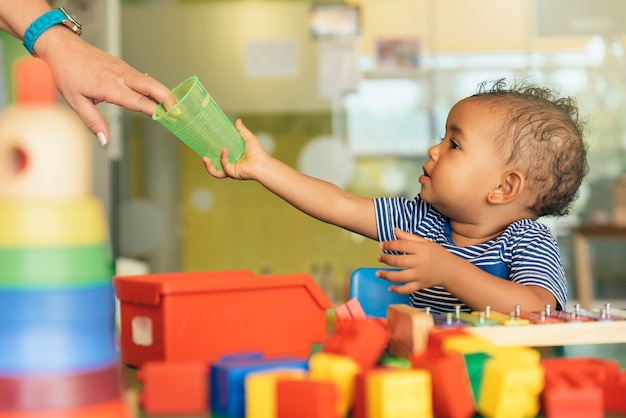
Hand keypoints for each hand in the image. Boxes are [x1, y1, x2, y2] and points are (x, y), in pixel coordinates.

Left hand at [39, 32, 175, 144]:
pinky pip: (141, 77)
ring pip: (150, 81)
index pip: (139, 102)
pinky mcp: (122, 65)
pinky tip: (155, 96)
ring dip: (163, 93)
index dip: (156, 111)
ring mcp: (123, 69)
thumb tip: (105, 140)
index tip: (168, 119)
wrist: (61, 46)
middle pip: (152, 86)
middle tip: (179, 111)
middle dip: (168, 99)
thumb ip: (93, 122)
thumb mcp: (75, 101)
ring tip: (172, 107)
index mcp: (110, 86)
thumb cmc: (66, 71)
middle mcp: (120, 76)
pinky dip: (152, 87)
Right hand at [202, 119, 268, 179]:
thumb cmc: (258, 152)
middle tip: (202, 155)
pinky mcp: (233, 173)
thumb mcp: (248, 138)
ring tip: (204, 158)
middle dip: (207, 163)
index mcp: (233, 158)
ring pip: (216, 172)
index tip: (205, 145)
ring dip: (209, 167)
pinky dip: (223, 158)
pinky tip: (224, 150)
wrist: (263, 162)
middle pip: (215, 166)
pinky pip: (224, 166)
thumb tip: (237, 120)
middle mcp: (231, 165)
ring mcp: (231, 170)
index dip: (212, 152)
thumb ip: (241, 130)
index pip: (219, 156)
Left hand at [376, 227, 458, 293]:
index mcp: (421, 249)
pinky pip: (407, 289)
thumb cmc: (437, 254)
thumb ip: (409, 237)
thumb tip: (395, 230)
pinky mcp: (421, 285)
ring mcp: (420, 275)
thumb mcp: (425, 243)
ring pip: (400, 277)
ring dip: (386, 275)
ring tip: (378, 273)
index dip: (389, 245)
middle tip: (379, 258)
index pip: (402, 245)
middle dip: (386, 259)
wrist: (451, 270)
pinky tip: (389, 287)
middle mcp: (420, 262)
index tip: (381, 245)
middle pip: (398, 261)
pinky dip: (397, 290)